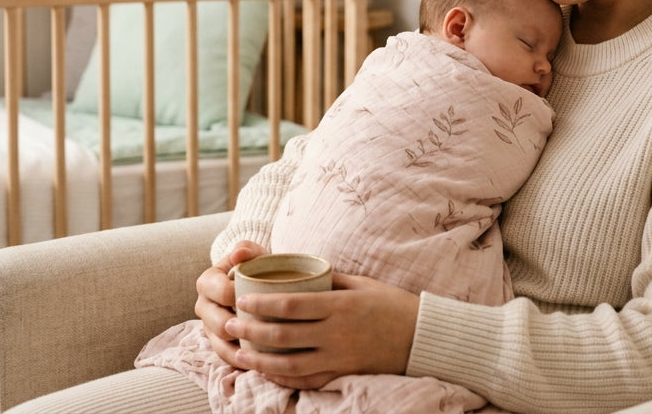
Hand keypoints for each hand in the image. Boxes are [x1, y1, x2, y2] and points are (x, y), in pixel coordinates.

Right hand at [194, 241, 266, 366]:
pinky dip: (244, 361)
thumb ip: (247, 249)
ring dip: (243, 350)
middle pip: (219, 324)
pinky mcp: (219, 345)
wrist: (258, 285)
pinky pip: (228, 359)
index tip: (264, 298)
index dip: (240, 296)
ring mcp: (209, 328)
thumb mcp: (254, 255)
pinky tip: (263, 362)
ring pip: (221, 346)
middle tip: (268, 327)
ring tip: (267, 349)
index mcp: (207, 282)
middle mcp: (203, 306)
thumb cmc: (257, 268)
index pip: (221, 292)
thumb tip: (240, 254)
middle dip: (241, 328)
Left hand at [227, 272, 420, 388]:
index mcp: (339, 306)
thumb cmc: (392, 305)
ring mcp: (340, 358)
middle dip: (251, 331)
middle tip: (229, 325)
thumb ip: (329, 280)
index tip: (241, 300)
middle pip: (284, 335)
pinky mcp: (344, 374)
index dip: (261, 305)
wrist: (422, 338)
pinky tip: (268, 373)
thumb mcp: (361, 284)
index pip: (291, 305)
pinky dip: (285, 379)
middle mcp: (336, 334)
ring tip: (240, 353)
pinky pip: (309, 381)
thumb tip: (298, 270)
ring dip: (261, 359)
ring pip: (290, 364)